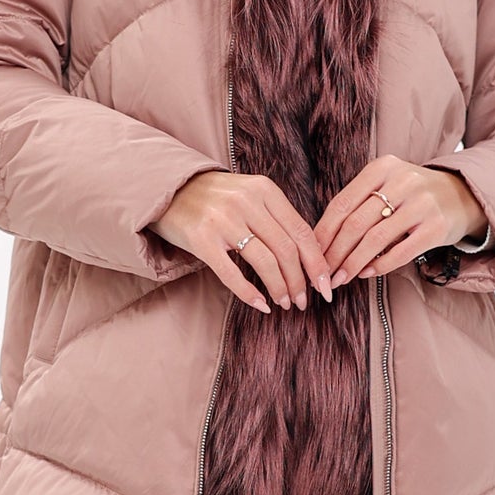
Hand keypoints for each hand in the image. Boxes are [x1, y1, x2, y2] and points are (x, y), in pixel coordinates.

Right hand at [153, 169, 334, 312]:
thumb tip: (310, 255)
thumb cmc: (217, 198)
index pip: (301, 231)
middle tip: (303, 301)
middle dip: (301, 281)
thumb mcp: (250, 195)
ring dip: (280, 288)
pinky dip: (249, 294)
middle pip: (287, 249)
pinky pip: (232, 274)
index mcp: (264, 190)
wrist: (169, 189)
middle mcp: (246, 202)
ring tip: (285, 303)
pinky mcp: (201, 239)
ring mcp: (223, 220)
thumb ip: (277, 217)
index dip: (317, 262)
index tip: (325, 285)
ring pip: (265, 262)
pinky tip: (261, 305)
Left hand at [314, 157, 484, 285]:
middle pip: (356, 223)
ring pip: (375, 239)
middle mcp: (402, 181)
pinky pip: (400, 252)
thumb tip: (322, 241)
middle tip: (323, 273)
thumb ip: (359, 204)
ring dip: (353, 263)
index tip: (311, 253)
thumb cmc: (412, 195)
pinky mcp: (436, 227)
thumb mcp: (387, 184)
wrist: (462, 195)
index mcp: (382, 167)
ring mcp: (422, 204)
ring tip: (341, 278)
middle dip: (334, 253)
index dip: (323, 232)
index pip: (342, 203)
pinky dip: (379, 266)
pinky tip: (366, 274)